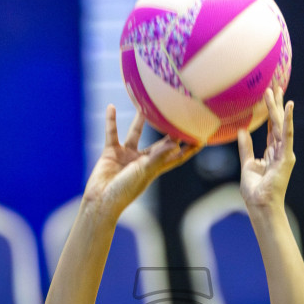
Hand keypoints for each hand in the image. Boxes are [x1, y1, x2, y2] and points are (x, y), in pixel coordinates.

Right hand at [81, 106, 199, 213]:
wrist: (102, 199)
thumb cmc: (125, 191)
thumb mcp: (145, 172)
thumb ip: (158, 157)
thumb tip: (175, 144)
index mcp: (155, 168)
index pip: (177, 157)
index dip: (189, 149)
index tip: (202, 137)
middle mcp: (143, 161)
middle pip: (160, 143)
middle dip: (169, 131)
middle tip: (178, 112)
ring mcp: (127, 156)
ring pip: (135, 133)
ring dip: (139, 120)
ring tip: (145, 104)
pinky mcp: (112, 152)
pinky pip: (112, 133)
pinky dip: (111, 121)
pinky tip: (111, 107)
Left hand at [237, 87, 295, 209]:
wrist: (261, 205)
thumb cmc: (255, 191)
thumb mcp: (247, 165)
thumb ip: (246, 148)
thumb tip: (242, 131)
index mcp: (272, 153)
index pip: (272, 128)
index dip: (270, 112)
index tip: (268, 96)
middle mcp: (281, 151)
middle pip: (278, 123)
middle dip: (276, 104)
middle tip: (274, 85)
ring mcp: (285, 153)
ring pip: (281, 125)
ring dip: (277, 107)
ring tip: (275, 89)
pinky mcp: (286, 157)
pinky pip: (287, 134)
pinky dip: (288, 120)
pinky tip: (288, 106)